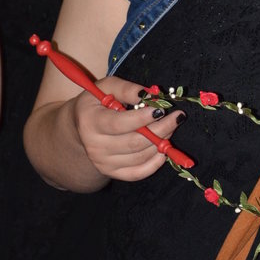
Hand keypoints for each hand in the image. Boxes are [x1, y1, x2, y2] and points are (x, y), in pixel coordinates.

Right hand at [70, 77, 185, 182]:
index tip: (161, 109)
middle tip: (177, 117)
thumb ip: (127, 88)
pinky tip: (164, 149)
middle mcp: (94, 146)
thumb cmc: (99, 101)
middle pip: (134, 142)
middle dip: (160, 129)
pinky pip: (138, 173)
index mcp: (90, 122)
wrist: (82, 127)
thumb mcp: (108, 87)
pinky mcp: (112, 173)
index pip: (119, 124)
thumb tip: (149, 95)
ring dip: (161, 142)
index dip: (142, 118)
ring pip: (140, 157)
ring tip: (171, 126)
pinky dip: (155, 163)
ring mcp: (103, 162)